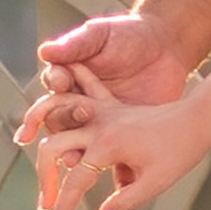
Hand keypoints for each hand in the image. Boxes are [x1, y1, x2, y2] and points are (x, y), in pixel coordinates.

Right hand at [16, 4, 190, 156]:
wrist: (166, 47)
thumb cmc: (129, 35)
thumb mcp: (100, 35)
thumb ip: (75, 44)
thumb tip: (44, 51)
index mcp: (69, 80)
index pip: (51, 90)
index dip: (53, 88)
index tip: (62, 82)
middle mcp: (78, 104)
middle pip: (59, 121)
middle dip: (62, 123)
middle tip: (81, 113)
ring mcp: (99, 123)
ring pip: (77, 144)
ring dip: (73, 152)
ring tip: (76, 159)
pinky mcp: (120, 136)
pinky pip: (107, 157)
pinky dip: (105, 167)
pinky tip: (109, 174)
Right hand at [32, 73, 210, 209]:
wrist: (199, 117)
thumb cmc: (181, 149)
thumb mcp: (156, 182)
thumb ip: (125, 202)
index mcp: (107, 145)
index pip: (75, 184)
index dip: (62, 209)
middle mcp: (98, 126)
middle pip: (52, 150)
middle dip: (45, 180)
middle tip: (47, 205)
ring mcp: (102, 113)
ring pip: (57, 121)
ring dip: (44, 141)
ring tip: (41, 166)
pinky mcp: (109, 107)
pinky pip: (79, 98)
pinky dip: (63, 103)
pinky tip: (51, 106)